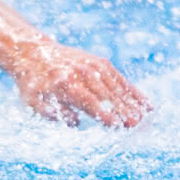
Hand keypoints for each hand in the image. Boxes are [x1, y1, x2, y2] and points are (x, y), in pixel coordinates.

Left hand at [12, 42, 149, 127]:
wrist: (34, 53)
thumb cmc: (35, 85)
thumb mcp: (33, 102)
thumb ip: (51, 113)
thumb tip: (74, 121)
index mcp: (64, 84)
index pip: (88, 101)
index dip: (102, 113)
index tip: (116, 125)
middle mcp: (82, 72)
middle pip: (106, 95)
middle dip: (122, 110)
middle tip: (137, 125)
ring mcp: (93, 66)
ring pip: (116, 87)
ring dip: (131, 103)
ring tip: (146, 118)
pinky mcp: (101, 63)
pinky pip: (120, 79)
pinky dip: (133, 91)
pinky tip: (146, 104)